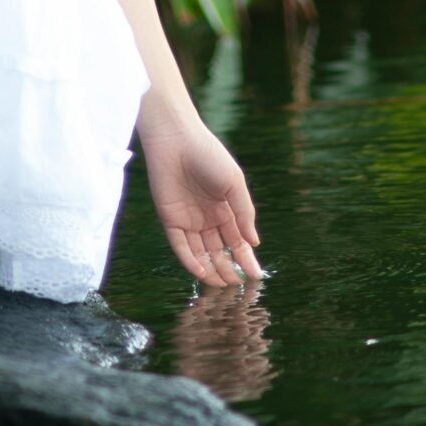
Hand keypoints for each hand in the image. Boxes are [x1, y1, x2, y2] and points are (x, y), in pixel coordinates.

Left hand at [140, 107, 263, 288]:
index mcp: (225, 208)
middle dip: (228, 269)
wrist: (176, 139)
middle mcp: (207, 217)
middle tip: (237, 287)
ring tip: (223, 286)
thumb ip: (244, 213)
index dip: (246, 258)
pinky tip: (202, 272)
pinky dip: (190, 261)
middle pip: (219, 250)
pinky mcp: (170, 219)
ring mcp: (188, 220)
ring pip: (201, 253)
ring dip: (211, 270)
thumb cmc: (209, 154)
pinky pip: (181, 246)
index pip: (236, 240)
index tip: (255, 276)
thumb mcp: (234, 182)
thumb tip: (254, 242)